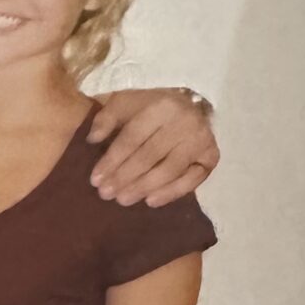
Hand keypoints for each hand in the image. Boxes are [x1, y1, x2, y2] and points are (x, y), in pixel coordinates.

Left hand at [87, 88, 217, 207]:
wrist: (187, 105)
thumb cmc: (148, 107)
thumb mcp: (124, 103)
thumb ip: (106, 118)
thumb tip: (92, 139)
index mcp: (161, 106)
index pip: (132, 138)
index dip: (112, 160)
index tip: (95, 179)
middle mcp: (185, 122)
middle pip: (150, 156)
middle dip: (125, 177)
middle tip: (106, 194)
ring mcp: (201, 140)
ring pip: (169, 169)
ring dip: (144, 187)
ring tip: (123, 200)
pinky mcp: (211, 157)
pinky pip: (192, 180)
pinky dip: (172, 192)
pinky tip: (151, 201)